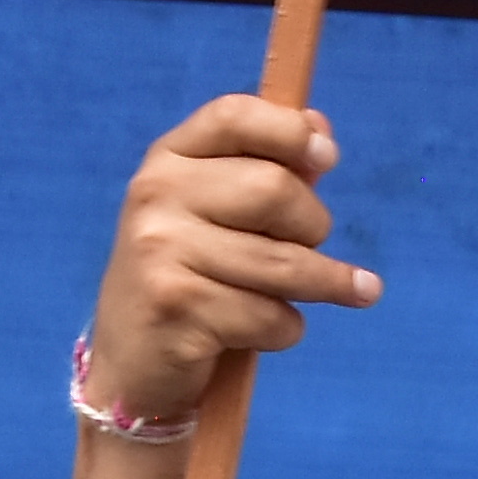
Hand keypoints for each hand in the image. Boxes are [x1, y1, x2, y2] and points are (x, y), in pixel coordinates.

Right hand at [82, 97, 379, 429]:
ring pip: (282, 261)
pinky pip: (269, 316)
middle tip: (310, 246)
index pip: (234, 116)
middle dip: (313, 224)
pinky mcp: (177, 309)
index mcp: (167, 160)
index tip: (326, 158)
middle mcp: (156, 196)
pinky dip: (286, 329)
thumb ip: (265, 166)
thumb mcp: (213, 211)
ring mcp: (162, 252)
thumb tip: (319, 130)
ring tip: (346, 290)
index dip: (290, 131)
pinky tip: (269, 332)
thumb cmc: (187, 277)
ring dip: (324, 283)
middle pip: (274, 189)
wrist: (131, 363)